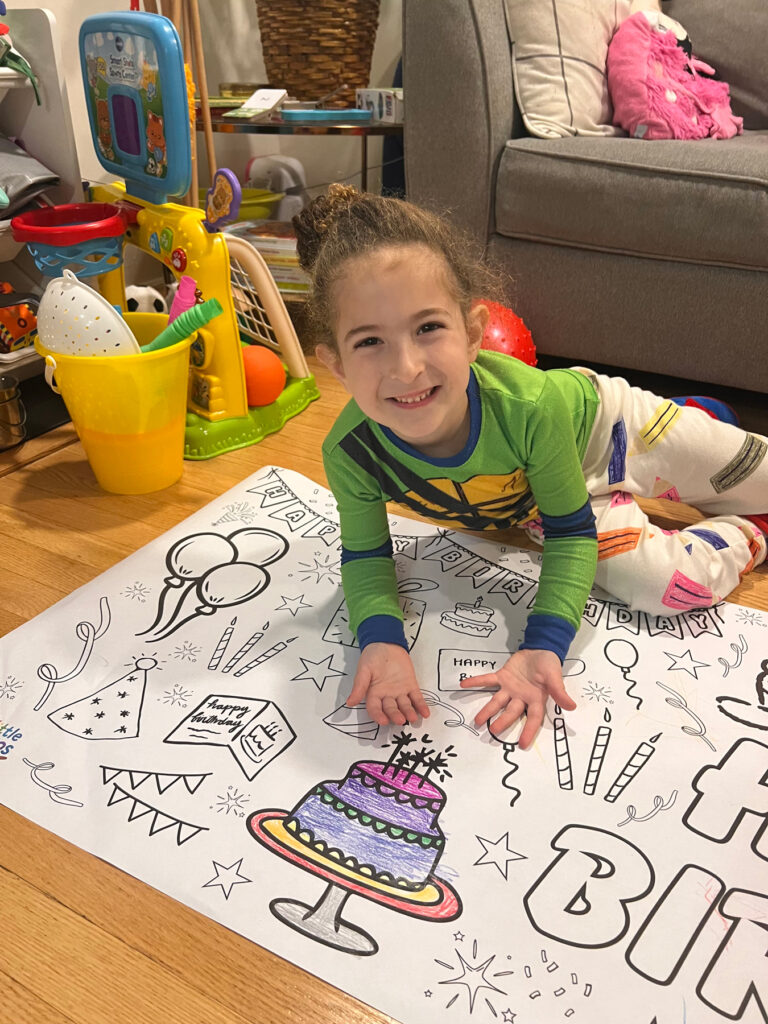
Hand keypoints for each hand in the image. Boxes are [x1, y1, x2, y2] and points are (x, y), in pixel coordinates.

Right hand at [346, 643, 429, 726]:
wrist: (386, 643)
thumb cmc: (372, 656)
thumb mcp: (364, 670)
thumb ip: (359, 686)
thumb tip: (349, 702)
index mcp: (373, 693)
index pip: (375, 709)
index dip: (378, 715)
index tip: (383, 721)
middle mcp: (386, 696)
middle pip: (391, 709)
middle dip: (395, 715)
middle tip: (400, 720)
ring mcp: (399, 692)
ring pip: (404, 706)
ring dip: (409, 713)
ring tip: (414, 718)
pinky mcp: (410, 686)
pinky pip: (416, 698)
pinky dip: (421, 706)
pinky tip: (425, 713)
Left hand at [460, 648, 574, 748]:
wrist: (541, 648)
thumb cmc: (549, 665)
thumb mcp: (555, 677)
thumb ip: (559, 692)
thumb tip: (571, 706)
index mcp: (536, 699)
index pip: (533, 718)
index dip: (528, 731)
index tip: (521, 745)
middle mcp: (522, 697)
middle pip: (511, 712)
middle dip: (502, 722)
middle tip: (492, 732)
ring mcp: (510, 688)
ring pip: (497, 701)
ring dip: (487, 710)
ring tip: (477, 721)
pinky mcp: (503, 676)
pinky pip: (488, 680)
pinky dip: (476, 682)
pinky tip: (463, 685)